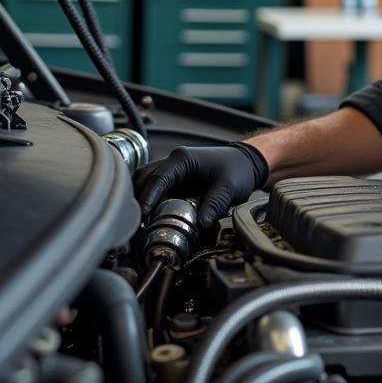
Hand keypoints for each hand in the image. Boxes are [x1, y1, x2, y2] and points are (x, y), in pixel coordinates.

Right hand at [134, 142, 268, 223]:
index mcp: (182, 159)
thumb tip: (201, 223)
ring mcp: (173, 170)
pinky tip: (148, 216)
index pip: (157, 178)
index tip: (142, 214)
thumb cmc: (237, 168)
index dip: (147, 197)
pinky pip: (155, 188)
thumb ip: (215, 204)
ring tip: (139, 221)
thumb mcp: (229, 186)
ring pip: (146, 182)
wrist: (245, 163)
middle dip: (137, 200)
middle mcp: (173, 162)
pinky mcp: (175, 180)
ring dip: (140, 199)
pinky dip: (148, 200)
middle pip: (144, 178)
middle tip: (136, 222)